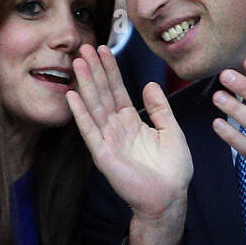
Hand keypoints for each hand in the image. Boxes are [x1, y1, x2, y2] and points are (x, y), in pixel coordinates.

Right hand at [67, 43, 191, 220]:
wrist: (169, 196)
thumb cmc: (172, 169)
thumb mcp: (171, 130)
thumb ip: (159, 108)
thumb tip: (149, 85)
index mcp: (131, 122)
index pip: (117, 90)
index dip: (110, 70)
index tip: (104, 49)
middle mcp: (116, 128)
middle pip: (102, 94)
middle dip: (94, 70)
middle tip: (84, 47)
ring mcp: (107, 140)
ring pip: (94, 107)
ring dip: (85, 85)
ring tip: (78, 63)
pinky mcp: (103, 155)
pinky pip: (89, 131)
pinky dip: (81, 114)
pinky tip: (72, 95)